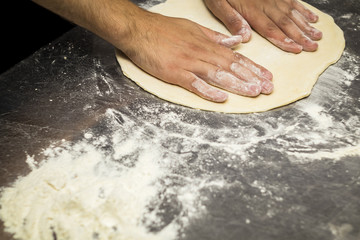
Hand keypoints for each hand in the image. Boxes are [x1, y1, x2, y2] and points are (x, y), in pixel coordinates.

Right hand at [119, 10, 272, 101]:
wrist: (139, 30)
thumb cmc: (164, 29)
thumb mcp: (193, 28)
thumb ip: (214, 37)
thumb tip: (233, 42)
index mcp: (206, 44)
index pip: (235, 56)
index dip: (252, 67)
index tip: (267, 76)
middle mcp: (201, 53)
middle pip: (230, 66)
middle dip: (252, 77)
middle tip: (268, 89)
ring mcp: (188, 63)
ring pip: (217, 75)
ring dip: (237, 84)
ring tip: (253, 93)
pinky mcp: (174, 73)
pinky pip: (194, 83)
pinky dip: (207, 91)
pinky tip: (221, 98)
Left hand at [204, 0, 322, 52]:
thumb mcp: (218, 4)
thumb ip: (231, 20)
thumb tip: (244, 38)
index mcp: (251, 10)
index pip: (270, 29)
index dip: (284, 40)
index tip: (297, 49)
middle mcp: (265, 3)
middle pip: (285, 23)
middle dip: (301, 36)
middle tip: (314, 47)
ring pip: (292, 13)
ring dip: (305, 25)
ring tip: (318, 36)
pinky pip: (292, 1)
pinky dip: (304, 10)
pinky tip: (312, 17)